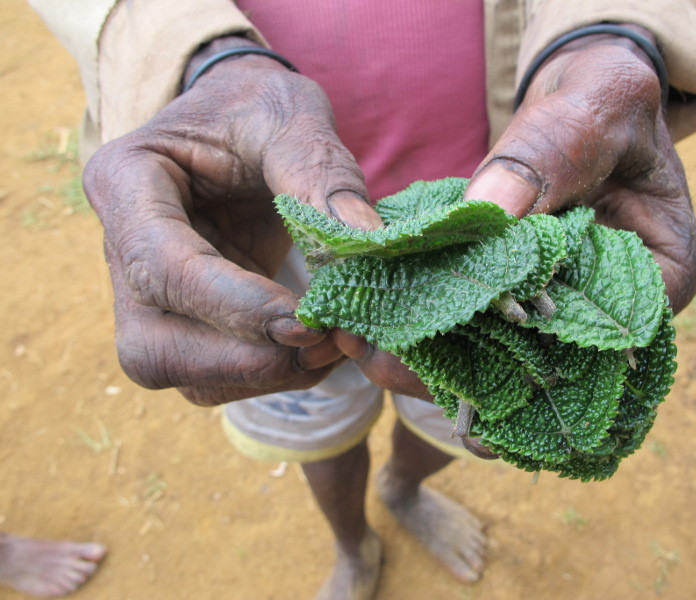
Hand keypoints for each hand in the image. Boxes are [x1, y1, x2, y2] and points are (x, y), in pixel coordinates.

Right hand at [83, 38, 381, 405]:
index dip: (232, 306)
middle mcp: (121, 249)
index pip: (161, 267)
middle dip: (241, 359)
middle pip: (151, 346)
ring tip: (330, 345)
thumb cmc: (257, 107)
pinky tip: (316, 348)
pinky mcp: (186, 318)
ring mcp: (148, 293)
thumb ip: (322, 173)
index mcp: (127, 182)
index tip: (306, 320)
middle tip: (321, 343)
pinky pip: (213, 375)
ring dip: (260, 373)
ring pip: (180, 373)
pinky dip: (268, 372)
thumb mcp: (290, 117)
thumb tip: (369, 240)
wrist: (241, 121)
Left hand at [339, 26, 695, 459]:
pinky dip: (431, 314)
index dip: (522, 358)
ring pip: (500, 346)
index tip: (450, 357)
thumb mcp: (589, 115)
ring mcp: (563, 304)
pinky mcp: (521, 291)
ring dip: (432, 350)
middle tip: (380, 361)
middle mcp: (609, 308)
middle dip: (458, 367)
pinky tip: (377, 315)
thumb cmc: (606, 103)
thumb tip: (487, 211)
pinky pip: (477, 314)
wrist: (584, 102)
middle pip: (537, 360)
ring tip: (362, 343)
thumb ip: (548, 158)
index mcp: (658, 278)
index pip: (595, 341)